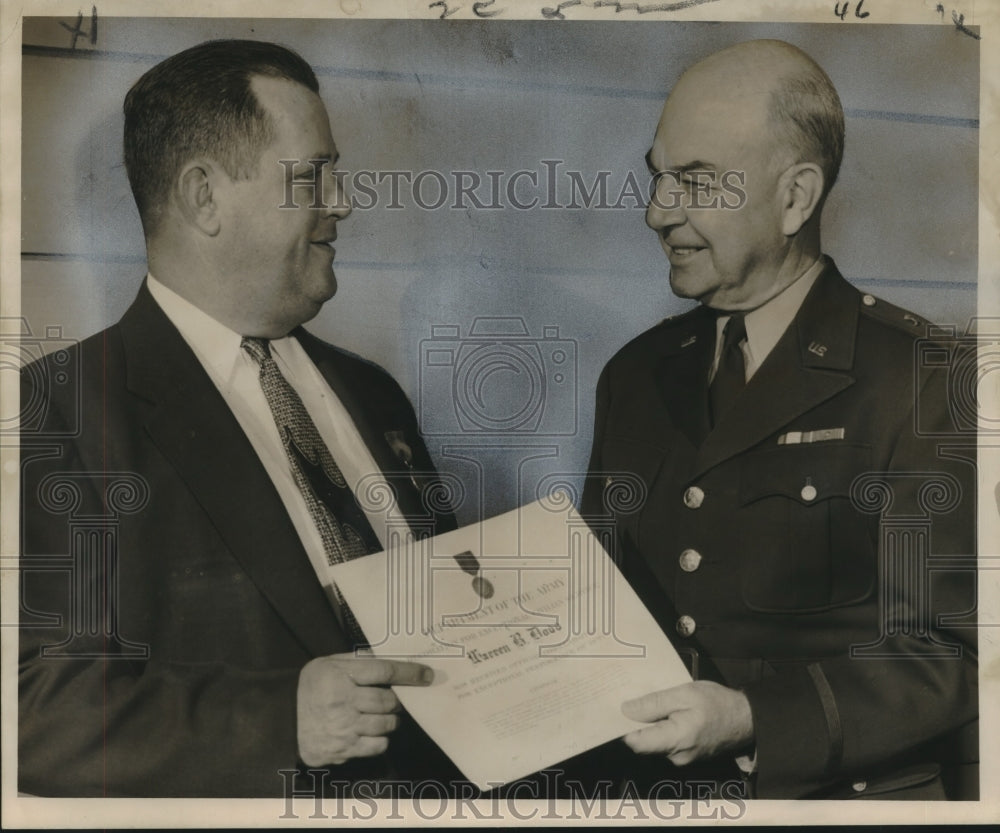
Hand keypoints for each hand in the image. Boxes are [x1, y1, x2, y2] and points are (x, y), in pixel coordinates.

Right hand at [297, 653, 433, 766]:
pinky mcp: (344, 750)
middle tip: (395, 699)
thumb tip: (389, 659)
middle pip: (389, 701)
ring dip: (390, 719)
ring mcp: (344, 728)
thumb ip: (357, 661)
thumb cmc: (309, 688)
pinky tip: (370, 731)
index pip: (385, 672)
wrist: (281, 722)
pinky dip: (380, 739)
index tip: (426, 675)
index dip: (409, 673)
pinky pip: (378, 745)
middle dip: (398, 700)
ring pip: (387, 724)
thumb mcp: (327, 664)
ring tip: (381, 715)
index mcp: (340, 675)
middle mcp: (343, 702)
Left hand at [621, 681, 753, 765]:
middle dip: (635, 723)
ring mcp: (683, 758)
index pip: (636, 743)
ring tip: (646, 702)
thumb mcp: (684, 694)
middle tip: (628, 700)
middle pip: (644, 743)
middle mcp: (677, 756)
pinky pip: (666, 743)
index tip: (614, 710)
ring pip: (655, 742)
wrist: (746, 719)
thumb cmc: (717, 703)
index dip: (622, 727)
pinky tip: (663, 712)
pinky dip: (661, 728)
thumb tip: (626, 710)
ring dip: (649, 725)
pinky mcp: (687, 755)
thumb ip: (654, 703)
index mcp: (675, 740)